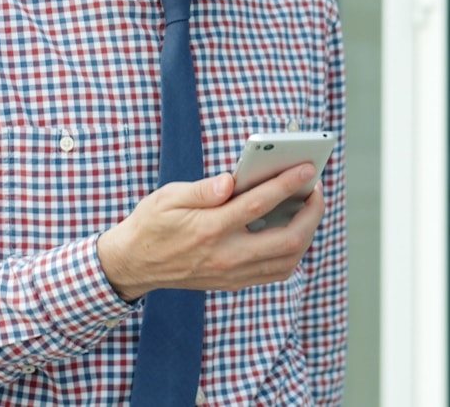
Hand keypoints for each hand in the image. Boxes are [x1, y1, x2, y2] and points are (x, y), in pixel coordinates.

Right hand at [96, 163, 323, 300]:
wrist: (134, 264)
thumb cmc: (151, 223)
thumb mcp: (168, 197)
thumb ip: (203, 189)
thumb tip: (230, 180)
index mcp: (209, 228)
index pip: (258, 204)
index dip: (287, 184)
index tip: (306, 168)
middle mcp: (225, 256)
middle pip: (286, 239)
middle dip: (311, 213)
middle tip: (315, 189)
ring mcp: (232, 274)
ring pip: (287, 260)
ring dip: (307, 233)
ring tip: (310, 207)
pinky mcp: (233, 282)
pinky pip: (276, 272)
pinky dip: (293, 251)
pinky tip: (294, 229)